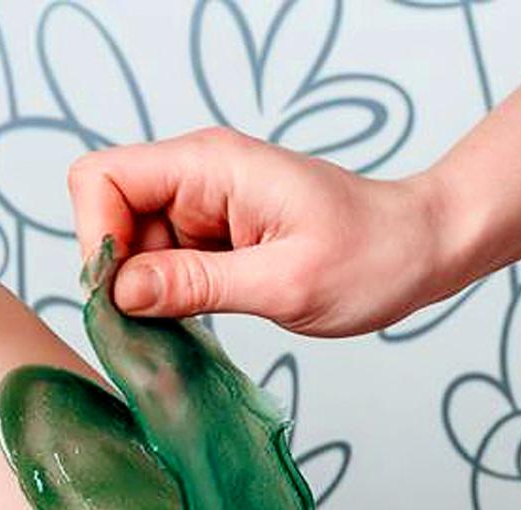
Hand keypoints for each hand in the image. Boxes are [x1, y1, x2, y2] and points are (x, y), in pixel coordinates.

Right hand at [67, 127, 453, 333]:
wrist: (421, 250)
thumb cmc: (373, 258)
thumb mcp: (284, 284)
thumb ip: (198, 285)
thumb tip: (122, 293)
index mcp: (211, 166)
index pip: (103, 179)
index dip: (99, 239)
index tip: (128, 299)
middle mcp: (201, 177)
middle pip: (113, 216)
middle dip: (123, 275)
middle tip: (157, 331)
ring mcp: (210, 207)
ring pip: (138, 247)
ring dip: (151, 293)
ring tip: (189, 333)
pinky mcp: (222, 236)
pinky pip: (171, 264)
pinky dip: (175, 298)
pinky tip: (203, 325)